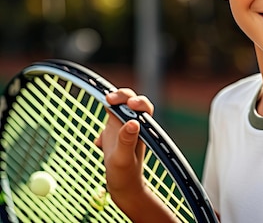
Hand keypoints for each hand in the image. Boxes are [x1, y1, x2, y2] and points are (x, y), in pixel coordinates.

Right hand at [95, 89, 158, 217]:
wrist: (122, 186)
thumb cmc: (126, 175)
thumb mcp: (123, 159)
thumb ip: (127, 141)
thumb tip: (133, 122)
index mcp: (142, 129)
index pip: (144, 107)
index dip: (137, 101)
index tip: (129, 103)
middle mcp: (135, 125)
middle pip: (130, 101)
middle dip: (121, 96)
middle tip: (108, 99)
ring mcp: (123, 127)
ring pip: (119, 108)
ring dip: (112, 105)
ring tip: (105, 104)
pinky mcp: (113, 132)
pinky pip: (107, 121)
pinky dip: (101, 127)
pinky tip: (99, 144)